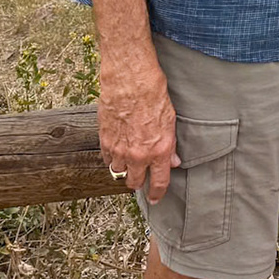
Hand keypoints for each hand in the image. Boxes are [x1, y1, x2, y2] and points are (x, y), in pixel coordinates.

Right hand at [97, 53, 178, 203]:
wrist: (130, 79)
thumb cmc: (154, 94)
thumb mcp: (171, 120)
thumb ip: (170, 145)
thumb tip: (173, 161)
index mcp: (158, 151)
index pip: (158, 182)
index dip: (157, 193)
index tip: (156, 198)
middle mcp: (137, 155)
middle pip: (133, 182)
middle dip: (138, 182)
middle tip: (140, 177)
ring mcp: (119, 149)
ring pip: (118, 173)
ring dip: (123, 169)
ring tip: (128, 161)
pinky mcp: (104, 141)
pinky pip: (107, 159)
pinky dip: (111, 158)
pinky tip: (117, 151)